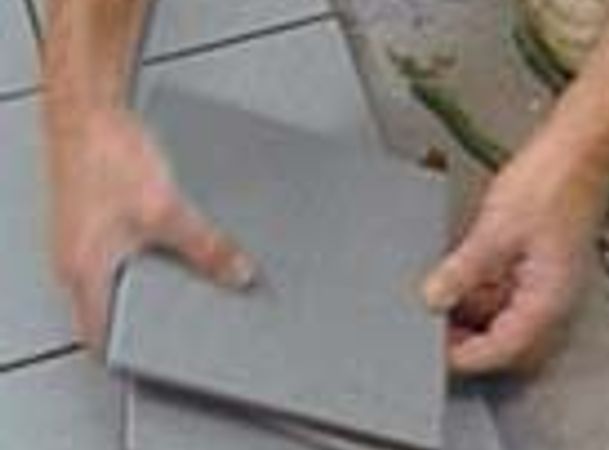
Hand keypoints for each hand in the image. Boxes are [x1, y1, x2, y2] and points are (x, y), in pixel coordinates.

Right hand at [47, 108, 254, 350]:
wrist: (88, 110)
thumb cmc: (105, 154)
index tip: (161, 362)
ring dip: (156, 282)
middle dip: (152, 317)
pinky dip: (153, 254)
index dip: (131, 354)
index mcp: (84, 271)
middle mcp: (78, 260)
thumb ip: (205, 248)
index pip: (100, 335)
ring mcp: (86, 239)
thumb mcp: (165, 211)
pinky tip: (175, 240)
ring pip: (124, 277)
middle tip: (186, 321)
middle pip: (116, 307)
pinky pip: (127, 250)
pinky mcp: (98, 218)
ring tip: (188, 281)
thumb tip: (237, 275)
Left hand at [424, 141, 608, 375]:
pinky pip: (506, 288)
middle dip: (468, 336)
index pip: (503, 348)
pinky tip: (458, 272)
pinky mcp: (538, 261)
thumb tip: (435, 297)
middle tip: (432, 325)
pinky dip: (480, 287)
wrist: (579, 146)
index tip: (435, 351)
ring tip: (438, 296)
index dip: (466, 355)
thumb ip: (463, 270)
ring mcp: (546, 280)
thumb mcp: (495, 231)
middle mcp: (551, 297)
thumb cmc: (554, 181)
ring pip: (503, 313)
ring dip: (471, 311)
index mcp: (548, 299)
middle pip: (505, 337)